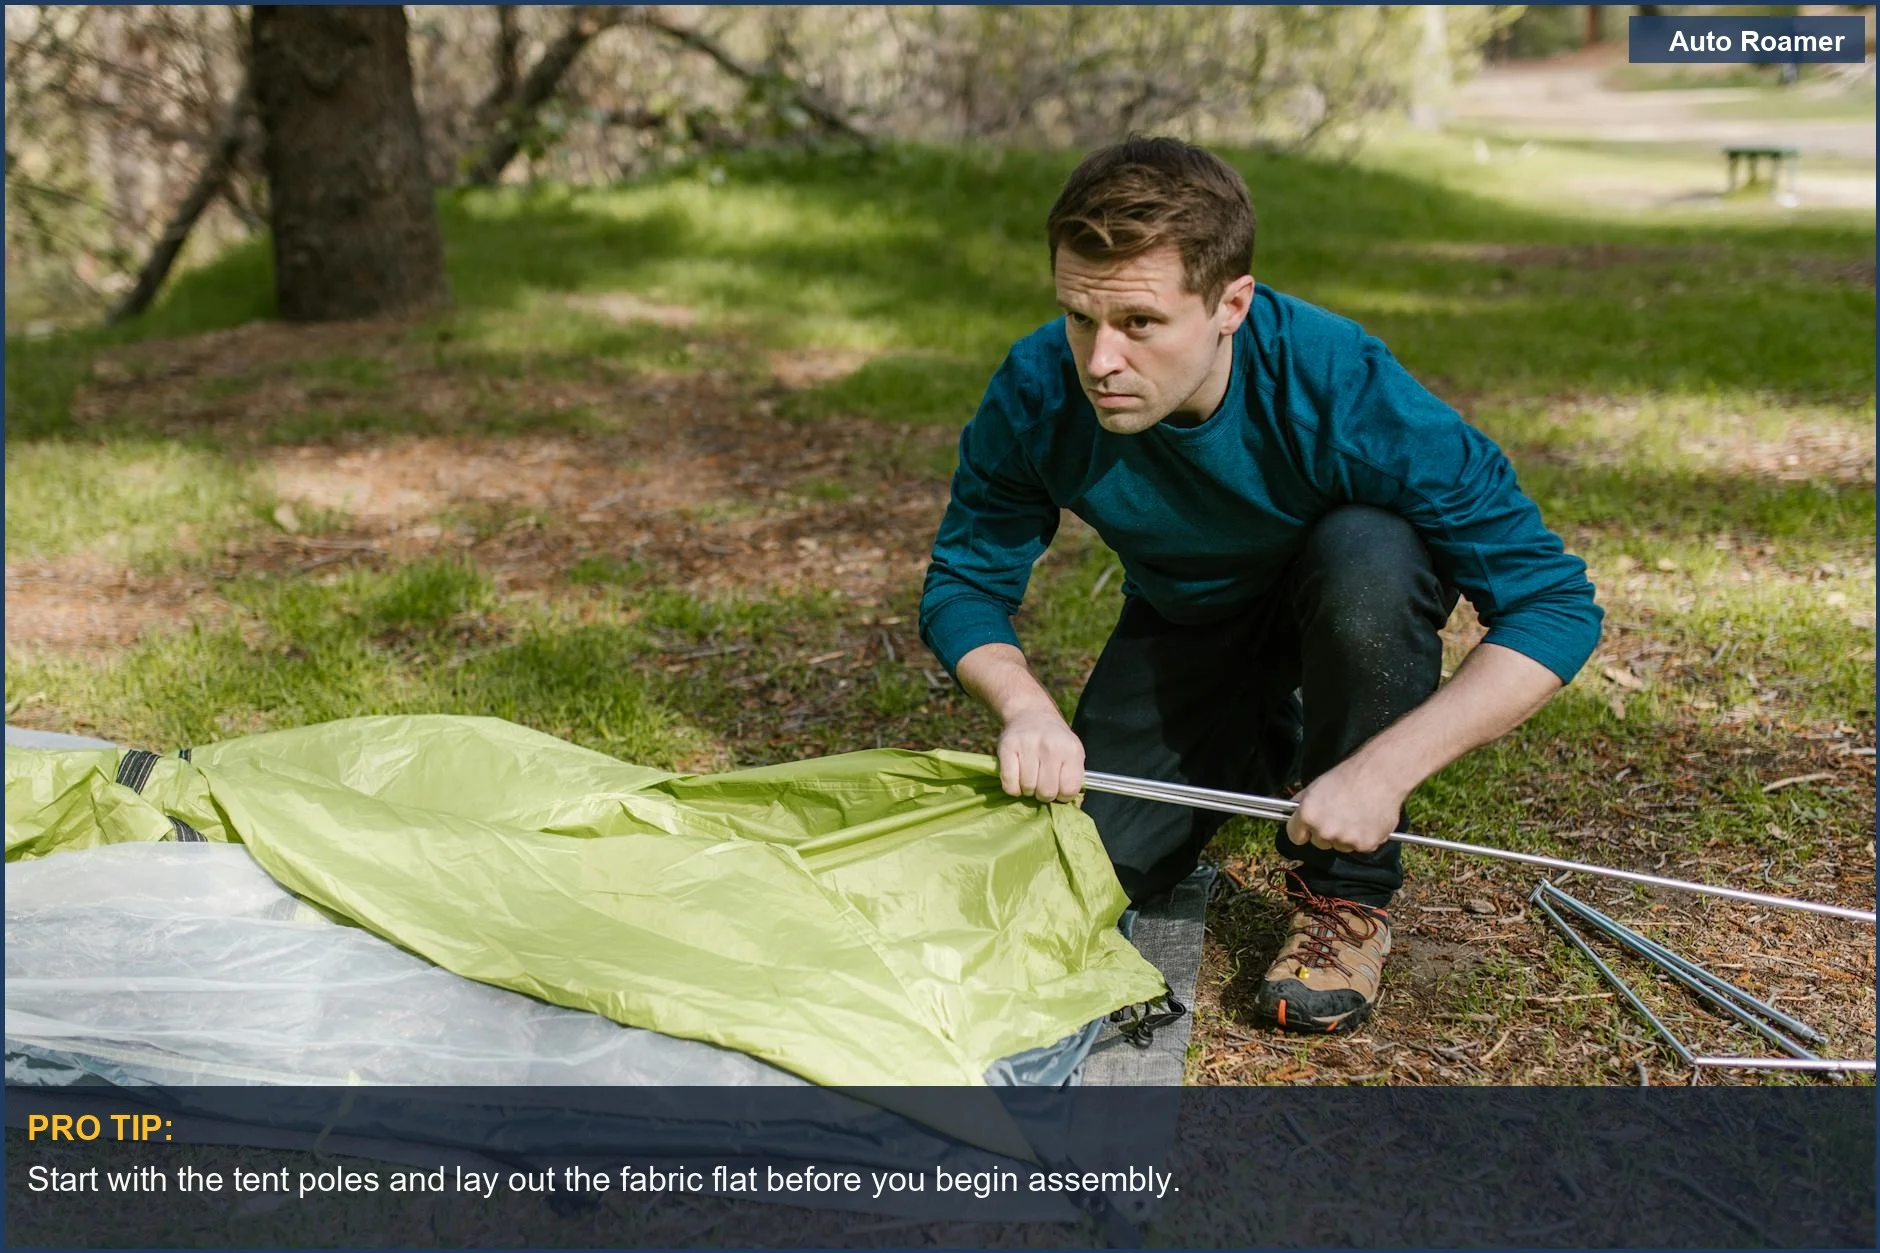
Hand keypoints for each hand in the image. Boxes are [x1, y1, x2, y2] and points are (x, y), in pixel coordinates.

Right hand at [996, 707, 1084, 802]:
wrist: (1031, 713)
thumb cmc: (1055, 739)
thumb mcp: (1073, 751)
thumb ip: (1074, 775)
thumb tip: (1069, 802)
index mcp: (1071, 750)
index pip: (1070, 789)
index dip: (1063, 795)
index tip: (1059, 789)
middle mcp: (1050, 747)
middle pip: (1047, 792)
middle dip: (1044, 794)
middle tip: (1042, 784)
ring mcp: (1028, 746)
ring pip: (1027, 788)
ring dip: (1028, 790)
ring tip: (1030, 778)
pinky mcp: (1007, 747)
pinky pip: (1009, 783)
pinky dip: (1013, 788)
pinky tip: (1017, 779)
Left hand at [1284, 761, 1404, 854]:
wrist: (1380, 775)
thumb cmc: (1347, 776)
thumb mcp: (1315, 786)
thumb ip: (1301, 803)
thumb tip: (1292, 812)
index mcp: (1308, 815)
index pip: (1295, 836)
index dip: (1302, 830)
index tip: (1308, 827)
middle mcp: (1324, 831)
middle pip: (1319, 842)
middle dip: (1325, 832)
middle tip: (1339, 814)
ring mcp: (1345, 840)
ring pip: (1340, 845)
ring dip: (1345, 836)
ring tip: (1356, 814)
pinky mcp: (1365, 845)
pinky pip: (1360, 846)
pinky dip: (1364, 836)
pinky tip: (1368, 819)